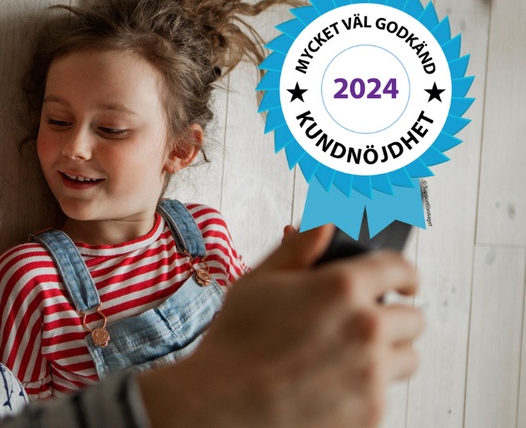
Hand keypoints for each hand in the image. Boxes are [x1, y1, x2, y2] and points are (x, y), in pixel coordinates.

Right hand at [139, 224, 423, 427]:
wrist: (219, 405)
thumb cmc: (233, 344)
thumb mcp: (258, 282)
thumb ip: (300, 249)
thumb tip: (327, 224)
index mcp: (341, 288)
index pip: (400, 269)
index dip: (405, 274)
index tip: (404, 284)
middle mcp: (366, 328)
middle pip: (413, 320)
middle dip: (393, 319)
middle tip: (365, 326)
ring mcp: (372, 375)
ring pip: (406, 360)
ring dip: (386, 356)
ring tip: (347, 360)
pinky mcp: (371, 413)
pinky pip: (385, 396)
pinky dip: (366, 391)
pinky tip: (329, 387)